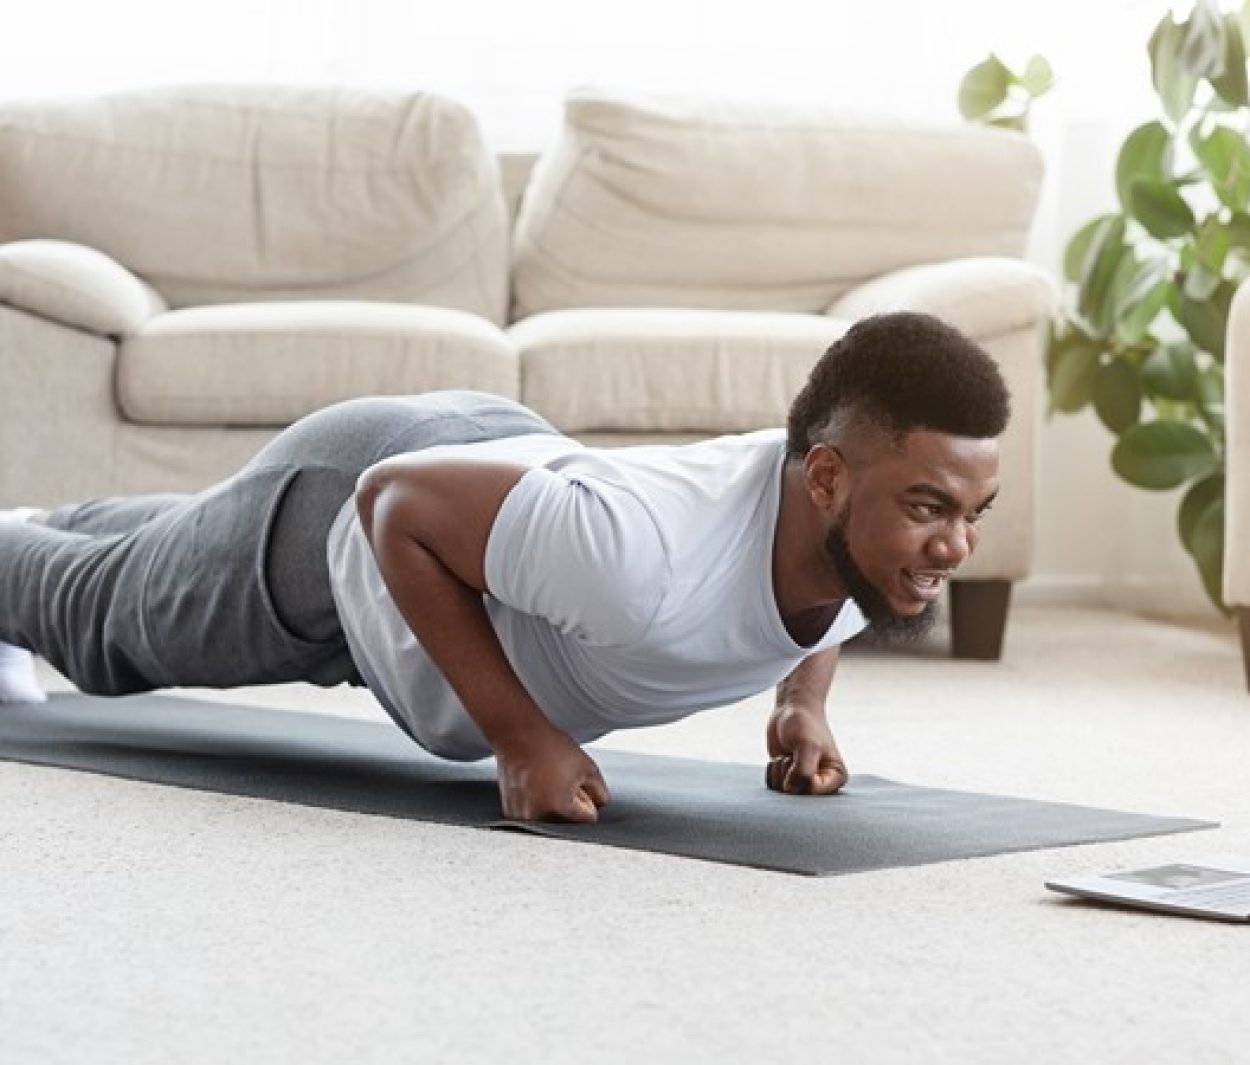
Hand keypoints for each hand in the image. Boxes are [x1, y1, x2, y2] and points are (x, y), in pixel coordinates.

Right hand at [495, 727, 610, 822]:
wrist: (518, 735)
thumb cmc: (549, 747)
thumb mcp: (587, 766)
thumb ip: (600, 792)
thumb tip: (600, 804)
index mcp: (558, 809)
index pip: (588, 818)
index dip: (588, 799)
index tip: (577, 783)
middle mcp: (537, 817)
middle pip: (568, 822)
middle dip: (570, 804)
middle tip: (561, 779)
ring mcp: (521, 815)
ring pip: (550, 818)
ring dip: (553, 804)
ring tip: (546, 779)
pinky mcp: (510, 810)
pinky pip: (533, 813)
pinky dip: (536, 802)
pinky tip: (533, 782)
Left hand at [765, 704, 847, 795]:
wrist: (792, 711)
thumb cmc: (805, 725)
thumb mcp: (808, 745)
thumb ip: (803, 771)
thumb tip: (790, 790)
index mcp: (836, 778)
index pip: (813, 791)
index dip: (800, 776)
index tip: (800, 757)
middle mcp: (821, 785)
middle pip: (797, 795)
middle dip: (789, 773)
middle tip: (794, 755)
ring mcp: (803, 783)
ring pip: (783, 792)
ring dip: (779, 771)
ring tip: (789, 754)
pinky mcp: (787, 779)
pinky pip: (772, 786)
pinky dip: (772, 771)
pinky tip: (781, 757)